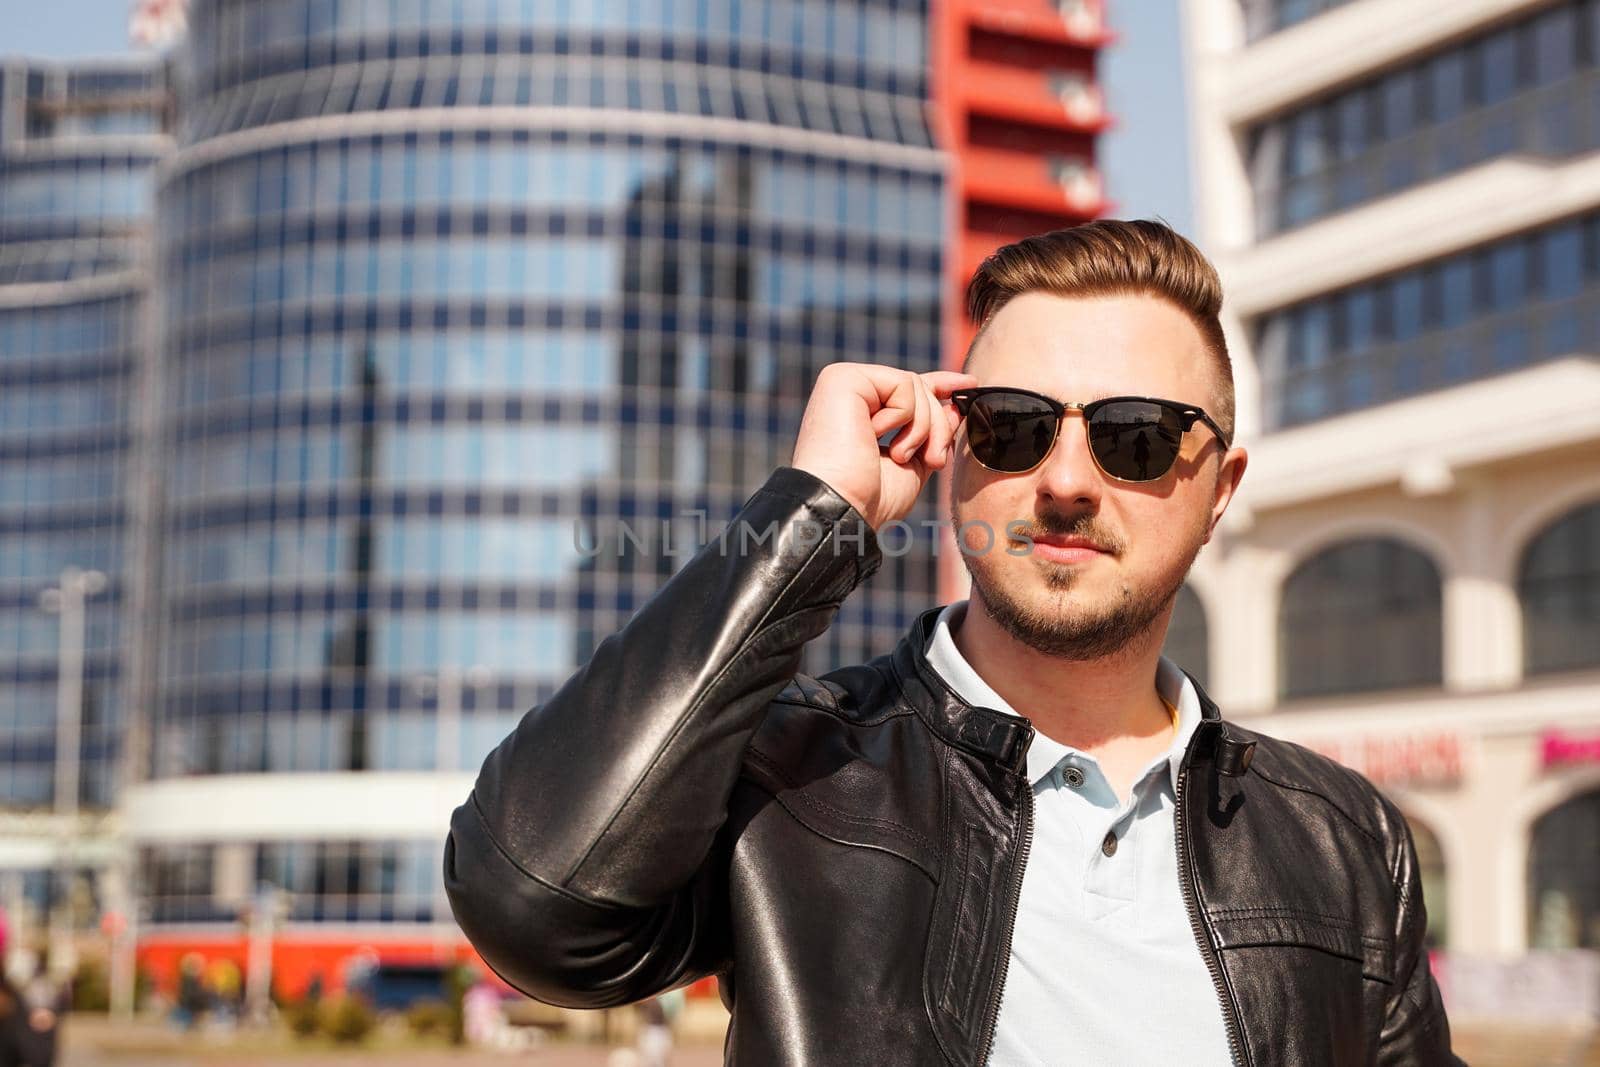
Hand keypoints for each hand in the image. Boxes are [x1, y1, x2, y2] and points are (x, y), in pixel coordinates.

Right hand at [791, 363, 978, 530]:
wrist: (842, 508)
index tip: (970, 384)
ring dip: (923, 428)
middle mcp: (850, 393)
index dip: (941, 385)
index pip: (907, 390)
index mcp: (861, 412)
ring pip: (916, 385)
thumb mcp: (913, 464)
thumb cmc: (870, 497)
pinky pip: (904, 384)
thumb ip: (931, 433)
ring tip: (900, 456)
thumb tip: (955, 406)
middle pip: (919, 389)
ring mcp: (844, 382)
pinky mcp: (843, 378)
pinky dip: (905, 417)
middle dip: (939, 427)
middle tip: (934, 460)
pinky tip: (877, 437)